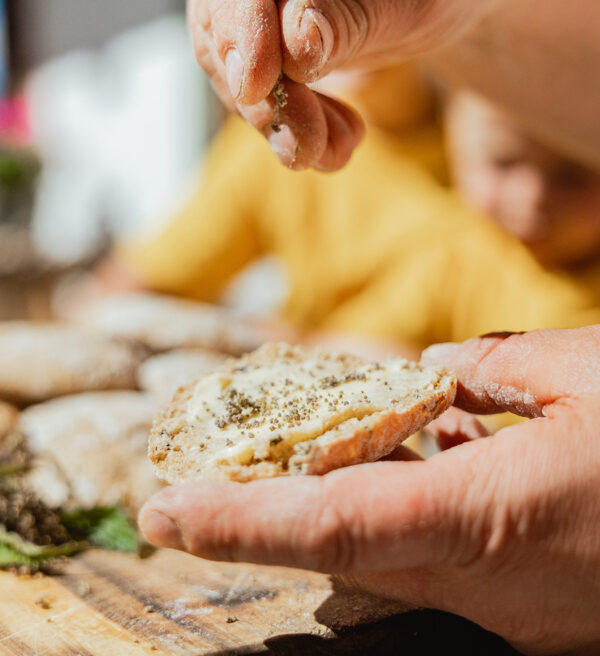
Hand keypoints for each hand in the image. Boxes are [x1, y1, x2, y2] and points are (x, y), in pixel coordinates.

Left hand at [140, 327, 599, 653]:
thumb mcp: (585, 374)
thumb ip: (496, 371)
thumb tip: (442, 374)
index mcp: (497, 515)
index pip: (336, 527)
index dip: (242, 525)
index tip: (164, 512)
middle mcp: (488, 578)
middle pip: (339, 548)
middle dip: (260, 514)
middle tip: (198, 475)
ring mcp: (506, 602)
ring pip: (381, 549)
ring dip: (327, 503)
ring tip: (287, 452)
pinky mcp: (526, 600)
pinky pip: (433, 549)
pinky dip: (397, 502)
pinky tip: (406, 453)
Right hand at [189, 0, 501, 169]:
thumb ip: (350, 16)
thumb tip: (291, 50)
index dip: (241, 16)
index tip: (258, 84)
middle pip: (222, 7)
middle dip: (263, 90)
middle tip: (308, 144)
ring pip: (227, 57)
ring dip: (277, 116)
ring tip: (333, 150)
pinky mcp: (250, 23)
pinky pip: (246, 81)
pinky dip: (286, 121)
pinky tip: (330, 142)